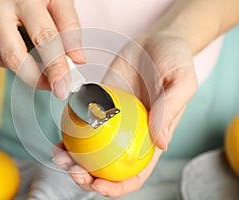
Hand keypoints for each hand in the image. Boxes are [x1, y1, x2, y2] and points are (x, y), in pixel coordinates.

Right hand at [0, 0, 84, 98]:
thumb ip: (69, 26)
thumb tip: (76, 59)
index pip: (44, 39)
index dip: (55, 67)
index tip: (62, 86)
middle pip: (15, 57)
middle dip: (36, 78)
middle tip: (51, 84)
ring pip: (4, 58)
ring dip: (26, 65)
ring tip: (38, 54)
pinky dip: (12, 54)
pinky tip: (18, 40)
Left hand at [53, 31, 196, 196]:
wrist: (155, 40)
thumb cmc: (174, 61)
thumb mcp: (181, 82)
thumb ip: (170, 110)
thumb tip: (160, 143)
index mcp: (150, 138)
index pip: (135, 173)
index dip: (118, 187)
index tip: (99, 185)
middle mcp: (128, 135)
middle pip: (106, 168)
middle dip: (87, 178)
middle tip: (73, 169)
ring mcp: (110, 122)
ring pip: (88, 150)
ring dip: (71, 159)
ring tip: (59, 155)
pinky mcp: (97, 105)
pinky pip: (80, 123)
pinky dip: (68, 133)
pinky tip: (59, 135)